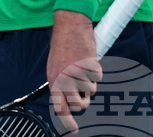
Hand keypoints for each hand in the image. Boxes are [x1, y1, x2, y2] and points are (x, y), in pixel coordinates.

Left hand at [47, 10, 101, 133]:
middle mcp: (65, 79)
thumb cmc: (62, 46)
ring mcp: (79, 73)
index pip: (60, 107)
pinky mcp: (91, 67)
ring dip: (89, 82)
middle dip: (84, 101)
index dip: (67, 121)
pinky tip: (88, 59)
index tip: (74, 129)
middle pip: (79, 104)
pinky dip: (96, 71)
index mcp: (54, 79)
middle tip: (83, 93)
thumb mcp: (55, 67)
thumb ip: (60, 84)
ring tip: (82, 67)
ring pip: (91, 91)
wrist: (70, 26)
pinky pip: (98, 77)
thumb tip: (67, 102)